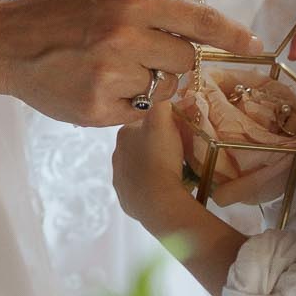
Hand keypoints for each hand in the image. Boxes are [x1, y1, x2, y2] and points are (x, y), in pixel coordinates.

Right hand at [0, 0, 258, 126]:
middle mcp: (123, 37)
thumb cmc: (58, 11)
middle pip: (187, 61)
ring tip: (118, 68)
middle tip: (149, 53)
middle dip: (178, 59)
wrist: (5, 45)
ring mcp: (110, 78)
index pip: (200, 20)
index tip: (256, 44)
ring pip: (165, 89)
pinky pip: (140, 112)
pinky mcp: (98, 111)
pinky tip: (102, 85)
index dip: (233, 33)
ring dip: (153, 82)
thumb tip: (201, 7)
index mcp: (130, 1)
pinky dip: (130, 103)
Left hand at [111, 103, 193, 226]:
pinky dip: (152, 186)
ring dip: (154, 167)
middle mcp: (117, 155)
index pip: (142, 124)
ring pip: (140, 167)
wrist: (157, 200)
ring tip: (173, 171)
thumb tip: (163, 95)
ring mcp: (120, 179)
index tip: (177, 132)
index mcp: (123, 135)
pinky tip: (164, 186)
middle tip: (178, 152)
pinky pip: (141, 188)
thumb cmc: (160, 157)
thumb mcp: (163, 122)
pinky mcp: (126, 198)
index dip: (161, 126)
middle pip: (141, 146)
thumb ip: (161, 104)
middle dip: (157, 147)